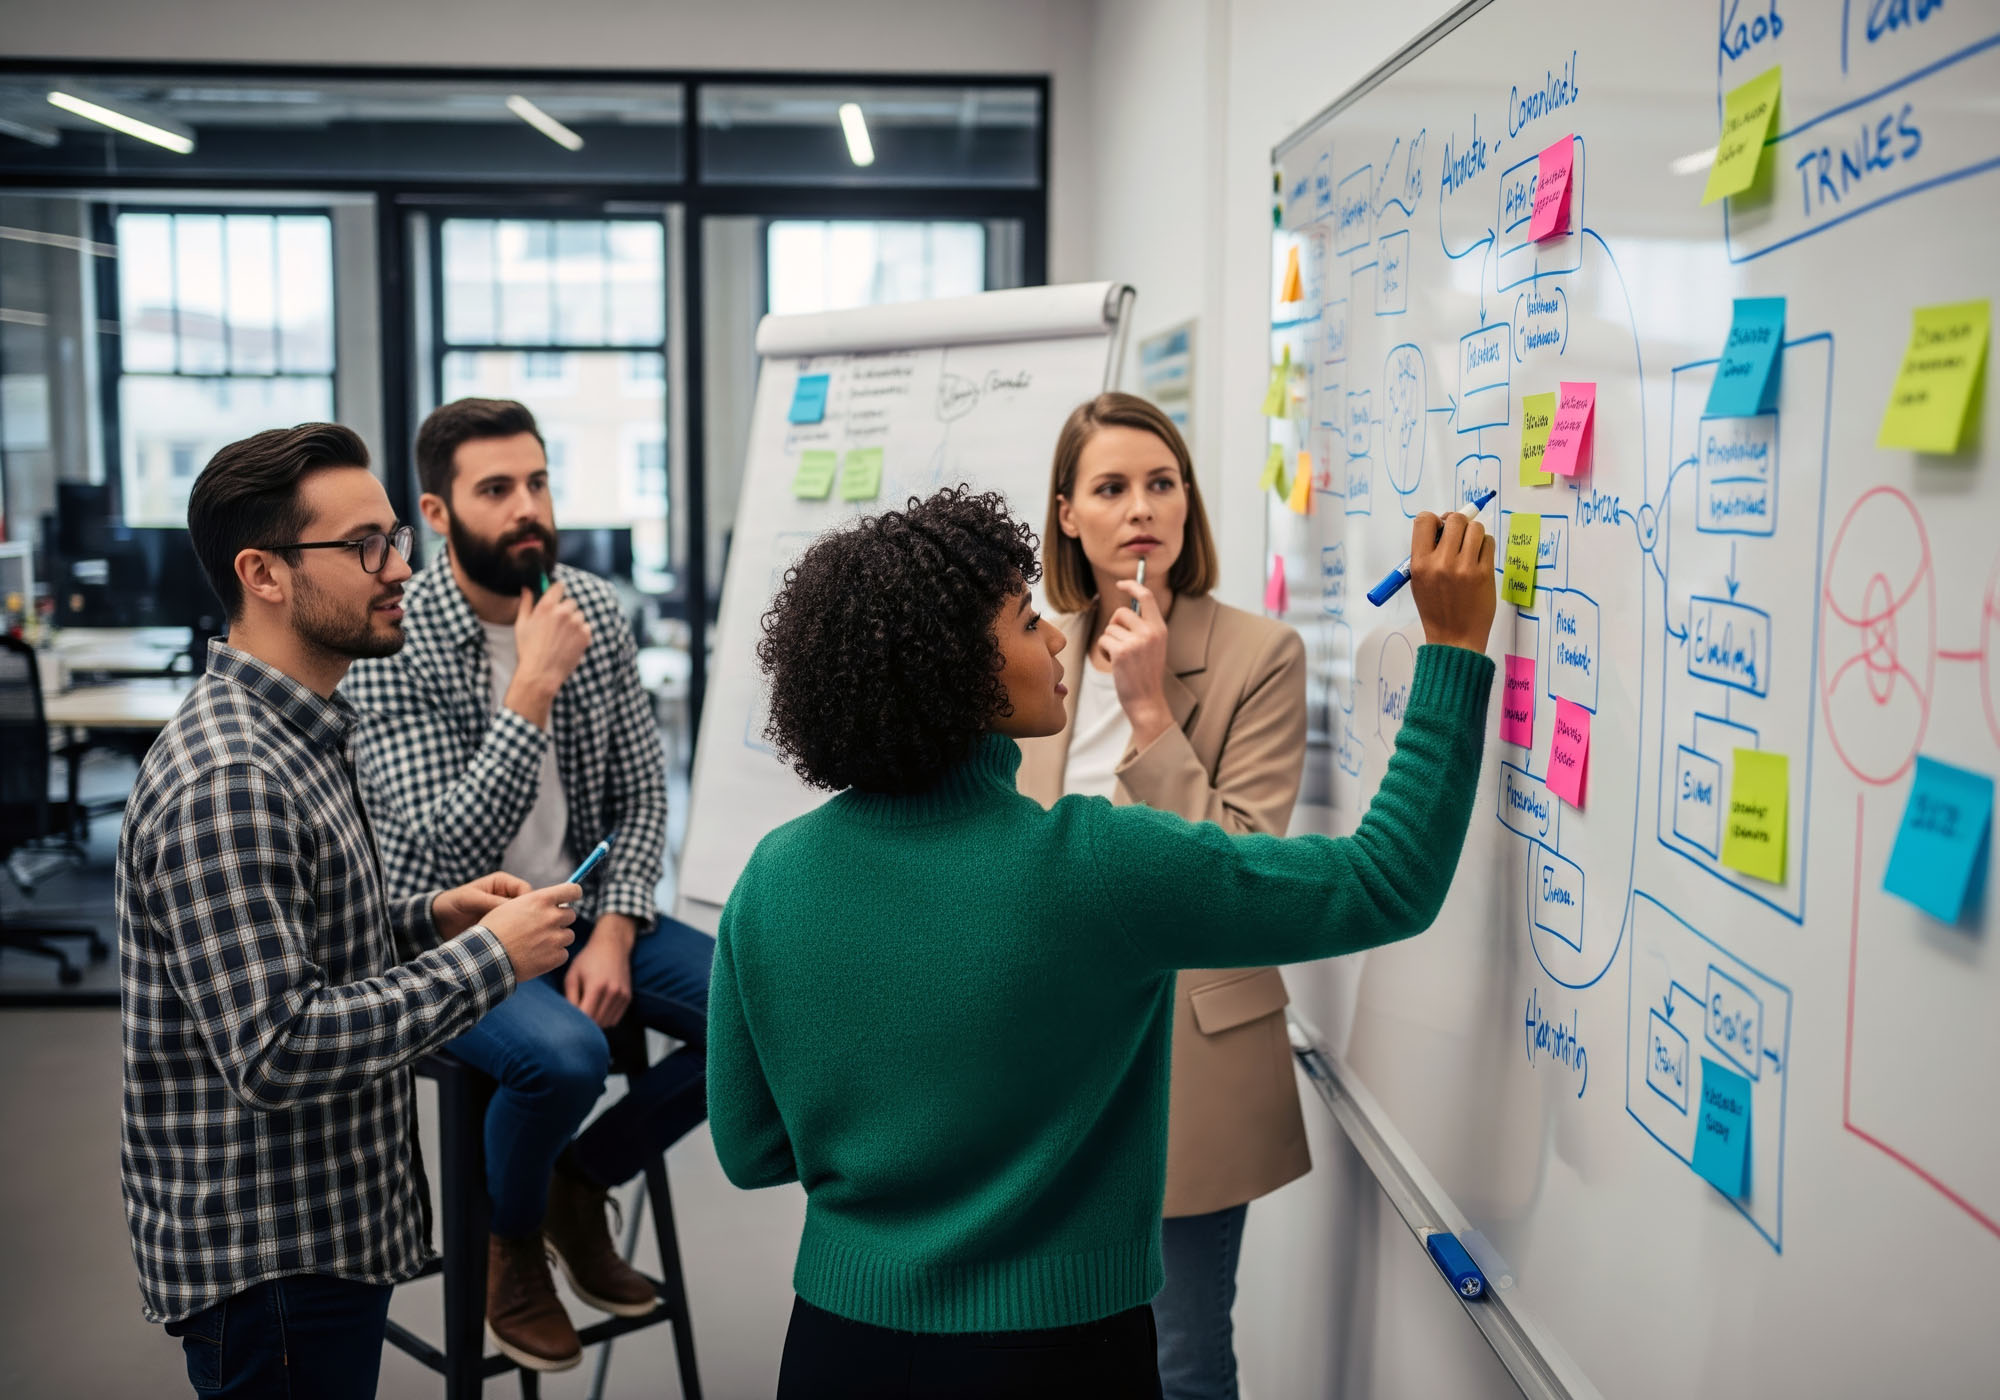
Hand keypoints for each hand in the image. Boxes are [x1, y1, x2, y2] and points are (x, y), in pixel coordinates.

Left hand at [432, 871, 531, 940]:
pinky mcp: (503, 927)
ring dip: (522, 930)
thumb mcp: (471, 899)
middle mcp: (508, 896)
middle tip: (523, 932)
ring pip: (524, 920)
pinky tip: (512, 946)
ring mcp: (507, 912)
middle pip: (529, 906)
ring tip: (515, 940)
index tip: (526, 917)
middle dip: (528, 918)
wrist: (438, 922)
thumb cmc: (452, 903)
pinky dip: (515, 938)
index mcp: (503, 883)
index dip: (529, 903)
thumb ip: (492, 902)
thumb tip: (516, 909)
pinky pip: (515, 931)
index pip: (527, 890)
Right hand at [480, 883, 581, 981]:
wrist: (486, 957)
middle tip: (542, 928)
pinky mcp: (555, 957)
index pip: (572, 890)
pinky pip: (563, 954)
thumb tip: (551, 902)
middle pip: (570, 915)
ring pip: (568, 936)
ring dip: (557, 939)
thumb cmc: (494, 930)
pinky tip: (536, 957)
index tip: (571, 898)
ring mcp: (555, 938)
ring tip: (536, 944)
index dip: (573, 893)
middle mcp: (552, 917)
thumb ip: (534, 902)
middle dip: (559, 920)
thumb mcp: (510, 906)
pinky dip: (553, 956)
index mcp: (541, 900)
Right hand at [504, 580, 591, 727]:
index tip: (556, 598)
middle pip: (571, 601)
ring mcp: (576, 623)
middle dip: (565, 610)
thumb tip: (527, 588)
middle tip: (556, 625)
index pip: (560, 586)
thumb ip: (526, 603)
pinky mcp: (586, 635)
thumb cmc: (527, 649)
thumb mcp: (521, 624)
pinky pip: (586, 627)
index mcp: (547, 606)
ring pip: (579, 615)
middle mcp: (563, 612)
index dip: (558, 591)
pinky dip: (580, 633)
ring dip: (574, 622)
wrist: (541, 673)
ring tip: (561, 637)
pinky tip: (568, 643)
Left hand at [564, 914, 635, 1027]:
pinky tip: (598, 1008)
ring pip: (606, 1023)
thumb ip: (569, 998)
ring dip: (595, 1022)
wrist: (612, 946)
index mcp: (596, 986)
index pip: (586, 1016)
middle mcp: (612, 992)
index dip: (576, 1021)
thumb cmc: (588, 960)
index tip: (568, 1019)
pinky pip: (614, 1020)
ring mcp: (622, 995)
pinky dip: (605, 1019)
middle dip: (585, 1023)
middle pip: (596, 1022)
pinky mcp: (627, 998)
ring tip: (587, 1010)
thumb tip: (569, 1019)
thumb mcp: (572, 975)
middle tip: (576, 1016)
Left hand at [1095, 580, 1173, 748]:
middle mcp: (1150, 632)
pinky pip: (1103, 640)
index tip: (1121, 583)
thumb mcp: (1153, 646)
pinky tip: (1114, 663)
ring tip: (1120, 658)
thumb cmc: (1146, 674)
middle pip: (1120, 612)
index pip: (1147, 596)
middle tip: (1121, 644)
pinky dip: (1103, 651)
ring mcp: (1137, 642)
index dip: (1132, 586)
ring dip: (1108, 642)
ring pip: (1109, 628)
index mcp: (1160, 628)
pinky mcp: (1122, 652)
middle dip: (1114, 626)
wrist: (1146, 700)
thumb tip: (1125, 608)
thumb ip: (1144, 627)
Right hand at [1409, 510, 1496, 652]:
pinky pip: (1489, 543)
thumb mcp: (1419, 581)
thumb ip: (1427, 553)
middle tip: (1458, 535)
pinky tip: (1479, 557)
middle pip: (1454, 519)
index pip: (1424, 520)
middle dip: (1457, 523)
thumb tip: (1444, 525)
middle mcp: (1441, 563)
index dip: (1434, 520)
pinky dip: (1485, 545)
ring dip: (1473, 533)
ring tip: (1470, 547)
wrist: (1454, 638)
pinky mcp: (1485, 573)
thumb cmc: (1436, 609)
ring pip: (1475, 528)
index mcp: (1420, 564)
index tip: (1440, 528)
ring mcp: (1465, 568)